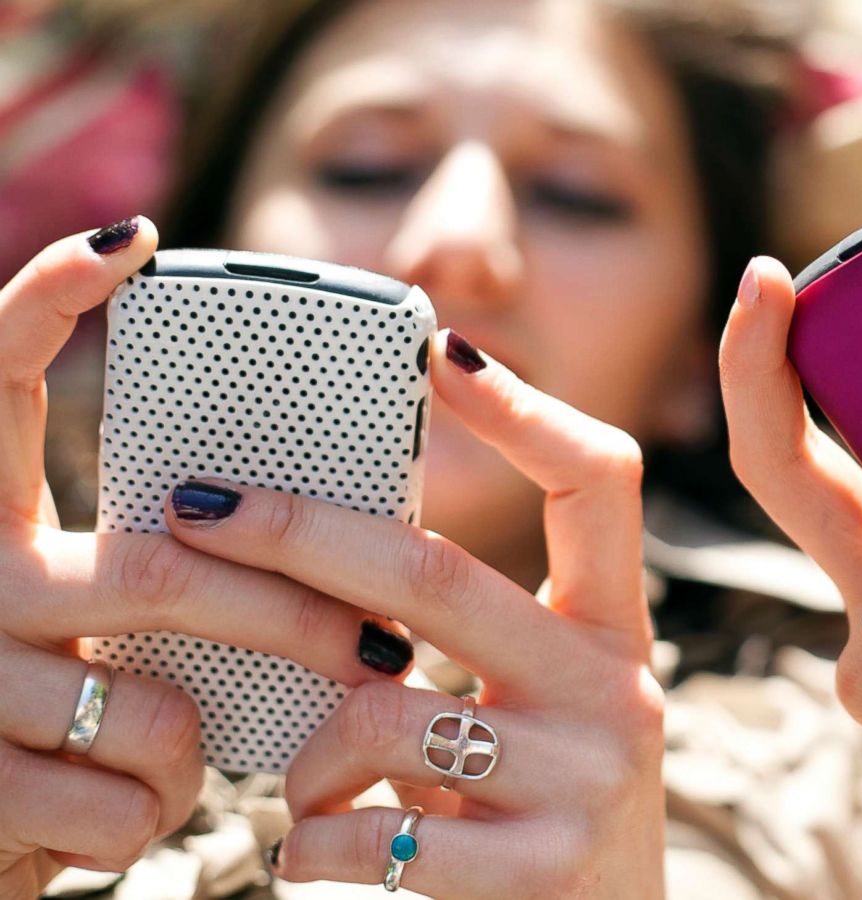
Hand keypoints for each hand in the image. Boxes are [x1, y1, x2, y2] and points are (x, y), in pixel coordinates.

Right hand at [0, 221, 412, 896]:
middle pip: (160, 570)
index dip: (49, 297)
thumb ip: (146, 568)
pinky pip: (128, 799)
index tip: (137, 241)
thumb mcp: (75, 623)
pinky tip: (121, 808)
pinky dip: (159, 812)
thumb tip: (319, 529)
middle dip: (290, 613)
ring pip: (152, 706)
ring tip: (188, 751)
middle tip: (379, 639)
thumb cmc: (39, 712)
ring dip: (201, 745)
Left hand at [163, 330, 662, 897]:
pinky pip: (368, 832)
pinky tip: (317, 851)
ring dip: (302, 753)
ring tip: (299, 790)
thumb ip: (468, 648)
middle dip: (297, 534)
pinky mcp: (543, 869)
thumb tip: (321, 566)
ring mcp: (585, 778)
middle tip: (199, 510)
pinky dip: (306, 842)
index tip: (441, 345)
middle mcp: (614, 689)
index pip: (598, 483)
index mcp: (612, 634)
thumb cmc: (546, 823)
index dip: (525, 408)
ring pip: (380, 713)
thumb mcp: (537, 718)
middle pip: (439, 574)